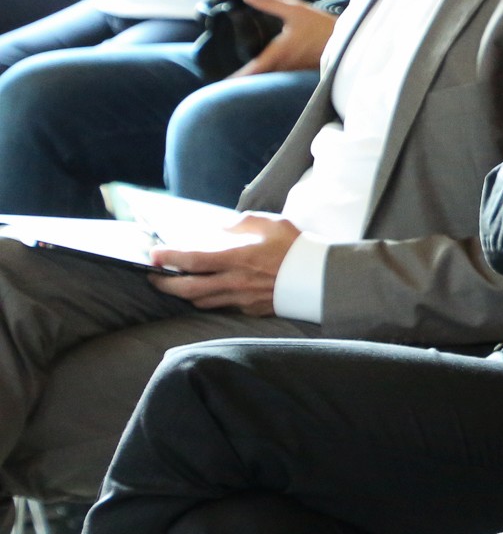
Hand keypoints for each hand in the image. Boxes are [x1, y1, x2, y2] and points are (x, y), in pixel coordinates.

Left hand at [147, 212, 299, 313]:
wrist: (319, 277)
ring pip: (201, 301)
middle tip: (154, 277)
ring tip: (178, 284)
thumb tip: (221, 230)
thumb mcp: (269, 224)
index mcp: (236, 258)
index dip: (168, 258)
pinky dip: (208, 300)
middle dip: (165, 284)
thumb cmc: (295, 247)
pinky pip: (221, 306)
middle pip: (188, 289)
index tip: (154, 254)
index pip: (192, 261)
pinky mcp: (250, 309)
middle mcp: (234, 282)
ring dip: (185, 294)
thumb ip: (241, 224)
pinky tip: (207, 292)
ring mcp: (241, 299)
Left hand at [231, 0, 335, 75]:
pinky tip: (268, 72)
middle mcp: (284, 65)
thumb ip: (268, 4)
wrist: (345, 39)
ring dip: (258, 78)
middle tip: (227, 83)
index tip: (223, 84)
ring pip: (271, 78)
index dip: (237, 78)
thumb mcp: (294, 10)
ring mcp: (293, 70)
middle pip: (259, 77)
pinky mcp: (300, 70)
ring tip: (244, 79)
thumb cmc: (319, 25)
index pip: (253, 70)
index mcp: (278, 52)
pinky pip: (282, 76)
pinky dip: (272, 76)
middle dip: (244, 80)